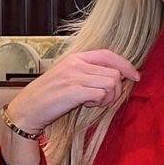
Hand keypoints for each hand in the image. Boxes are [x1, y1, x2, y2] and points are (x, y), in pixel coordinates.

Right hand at [4, 48, 140, 133]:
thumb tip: (115, 76)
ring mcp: (74, 76)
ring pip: (111, 84)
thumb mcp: (68, 77)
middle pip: (114, 73)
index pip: (109, 55)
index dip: (126, 65)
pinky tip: (86, 105)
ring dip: (107, 98)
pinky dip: (98, 103)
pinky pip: (101, 94)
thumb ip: (88, 73)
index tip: (135, 76)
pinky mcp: (73, 91)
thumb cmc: (49, 97)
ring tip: (92, 103)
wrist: (27, 109)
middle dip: (115, 90)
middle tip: (101, 100)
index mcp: (76, 58)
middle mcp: (76, 64)